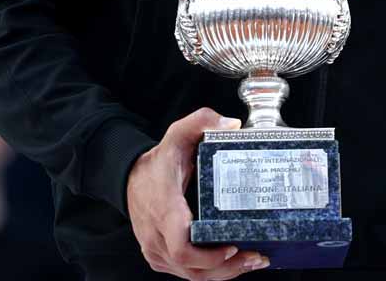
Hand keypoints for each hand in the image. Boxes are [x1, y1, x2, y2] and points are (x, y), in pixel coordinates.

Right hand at [126, 108, 266, 278]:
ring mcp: (156, 249)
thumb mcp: (177, 135)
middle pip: (192, 269)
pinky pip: (186, 272)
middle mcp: (157, 236)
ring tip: (252, 262)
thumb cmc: (158, 162)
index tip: (234, 246)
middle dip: (227, 269)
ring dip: (223, 274)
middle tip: (257, 258)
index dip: (209, 256)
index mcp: (164, 209)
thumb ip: (201, 121)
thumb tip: (230, 124)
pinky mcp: (159, 256)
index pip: (181, 247)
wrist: (128, 178)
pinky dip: (210, 272)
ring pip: (191, 275)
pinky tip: (233, 265)